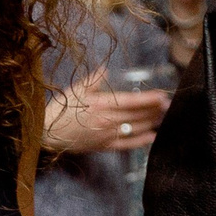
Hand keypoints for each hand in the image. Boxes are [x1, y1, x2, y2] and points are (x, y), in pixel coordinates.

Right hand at [45, 70, 167, 153]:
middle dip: (155, 110)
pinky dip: (141, 142)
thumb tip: (105, 68)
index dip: (148, 99)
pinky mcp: (104, 147)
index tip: (162, 95)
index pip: (131, 101)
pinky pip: (126, 145)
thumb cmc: (61, 108)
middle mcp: (107, 121)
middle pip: (137, 115)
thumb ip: (94, 79)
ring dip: (152, 123)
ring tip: (164, 117)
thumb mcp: (76, 89)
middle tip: (169, 105)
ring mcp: (106, 135)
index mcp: (101, 104)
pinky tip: (152, 137)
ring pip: (135, 129)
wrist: (46, 133)